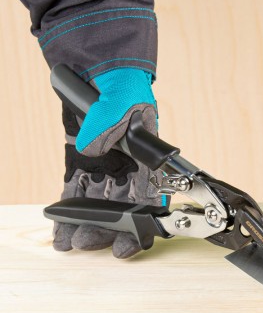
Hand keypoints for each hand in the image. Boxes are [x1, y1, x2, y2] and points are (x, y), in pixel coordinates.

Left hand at [53, 68, 167, 257]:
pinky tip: (62, 227)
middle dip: (108, 228)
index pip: (150, 195)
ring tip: (73, 243)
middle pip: (122, 205)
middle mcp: (127, 165)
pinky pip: (75, 187)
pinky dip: (69, 207)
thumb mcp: (120, 102)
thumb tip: (90, 149)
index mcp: (146, 156)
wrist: (99, 69)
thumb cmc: (121, 85)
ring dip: (87, 223)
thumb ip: (108, 126)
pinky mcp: (81, 159)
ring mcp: (103, 163)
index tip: (132, 242)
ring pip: (97, 201)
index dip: (144, 221)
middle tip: (91, 243)